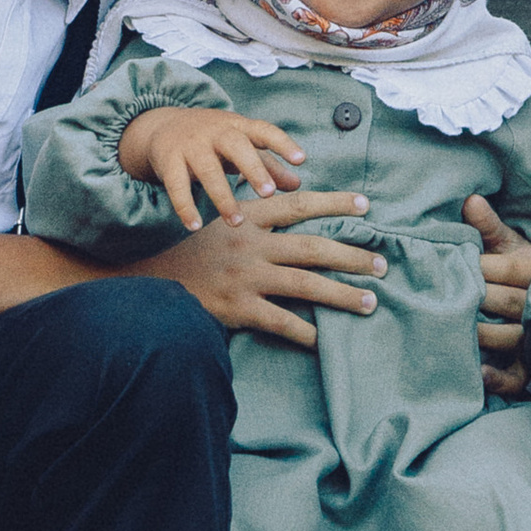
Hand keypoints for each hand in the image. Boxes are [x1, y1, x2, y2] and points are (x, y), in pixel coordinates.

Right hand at [120, 105, 307, 228]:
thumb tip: (298, 185)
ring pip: (207, 170)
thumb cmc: (213, 140)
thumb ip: (269, 165)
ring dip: (223, 197)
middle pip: (236, 146)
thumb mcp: (241, 146)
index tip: (301, 159)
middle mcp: (215, 132)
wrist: (163, 126)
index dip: (282, 143)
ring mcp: (190, 145)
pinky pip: (176, 186)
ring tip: (237, 223)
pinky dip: (185, 206)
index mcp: (238, 126)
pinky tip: (194, 226)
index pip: (263, 130)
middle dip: (252, 169)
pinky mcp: (168, 161)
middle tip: (268, 193)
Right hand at [136, 186, 385, 346]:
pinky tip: (326, 340)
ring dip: (342, 294)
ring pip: (306, 285)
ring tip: (369, 302)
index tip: (366, 206)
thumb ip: (254, 206)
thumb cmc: (189, 247)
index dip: (335, 204)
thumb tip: (297, 190)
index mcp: (247, 216)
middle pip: (314, 247)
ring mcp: (245, 277)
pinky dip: (307, 333)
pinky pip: (282, 322)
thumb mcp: (219, 215)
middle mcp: (250, 243)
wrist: (147, 276)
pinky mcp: (238, 308)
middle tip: (382, 264)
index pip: (299, 205)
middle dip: (353, 256)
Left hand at [467, 192, 530, 400]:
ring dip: (483, 335)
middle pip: (510, 302)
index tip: (462, 262)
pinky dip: (497, 378)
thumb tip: (470, 200)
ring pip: (511, 337)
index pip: (511, 269)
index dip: (485, 266)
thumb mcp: (513, 246)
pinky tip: (475, 372)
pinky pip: (516, 377)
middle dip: (478, 298)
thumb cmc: (526, 272)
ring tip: (450, 329)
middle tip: (444, 296)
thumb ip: (491, 227)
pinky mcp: (530, 368)